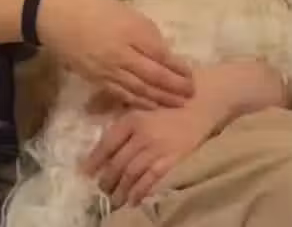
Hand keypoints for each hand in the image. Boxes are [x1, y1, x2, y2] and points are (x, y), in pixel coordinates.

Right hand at [36, 0, 193, 108]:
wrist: (55, 15)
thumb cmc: (92, 5)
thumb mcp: (125, 10)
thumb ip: (144, 31)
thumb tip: (162, 50)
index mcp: (130, 31)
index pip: (161, 55)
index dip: (178, 68)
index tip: (192, 75)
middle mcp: (121, 54)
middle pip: (153, 76)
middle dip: (174, 87)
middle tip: (191, 95)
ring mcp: (107, 70)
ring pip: (139, 90)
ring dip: (160, 99)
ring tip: (177, 105)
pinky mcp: (96, 80)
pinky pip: (121, 94)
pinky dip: (138, 102)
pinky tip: (150, 107)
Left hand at [84, 60, 287, 206]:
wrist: (206, 97)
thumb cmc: (172, 92)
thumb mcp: (142, 95)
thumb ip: (116, 103)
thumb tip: (89, 110)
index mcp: (132, 117)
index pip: (107, 144)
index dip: (94, 160)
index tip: (85, 171)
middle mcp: (142, 135)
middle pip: (117, 164)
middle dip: (107, 180)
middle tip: (102, 188)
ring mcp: (158, 148)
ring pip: (132, 175)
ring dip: (121, 190)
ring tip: (116, 198)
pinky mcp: (174, 158)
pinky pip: (152, 180)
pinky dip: (140, 192)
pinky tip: (134, 199)